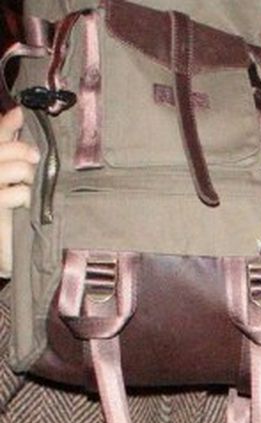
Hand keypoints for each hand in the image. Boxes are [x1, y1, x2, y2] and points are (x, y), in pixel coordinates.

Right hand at [0, 107, 38, 274]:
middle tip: (35, 160)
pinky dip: (26, 197)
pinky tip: (24, 207)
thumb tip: (19, 111)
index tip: (22, 113)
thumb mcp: (11, 175)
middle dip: (23, 152)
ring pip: (16, 169)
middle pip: (3, 150)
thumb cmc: (9, 209)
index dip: (6, 125)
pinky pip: (17, 194)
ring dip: (27, 176)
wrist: (5, 252)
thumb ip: (10, 144)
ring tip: (26, 188)